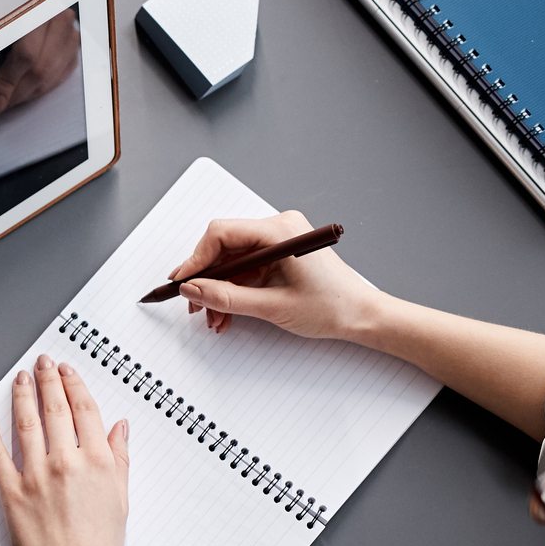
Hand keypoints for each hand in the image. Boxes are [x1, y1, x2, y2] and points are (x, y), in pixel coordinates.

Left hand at [0, 12, 80, 117]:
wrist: (21, 5)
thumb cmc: (1, 16)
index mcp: (33, 11)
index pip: (25, 56)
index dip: (8, 83)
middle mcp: (56, 19)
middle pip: (41, 69)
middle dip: (17, 93)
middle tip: (0, 103)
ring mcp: (68, 31)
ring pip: (53, 74)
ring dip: (29, 93)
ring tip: (10, 96)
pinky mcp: (72, 42)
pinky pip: (62, 73)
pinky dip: (43, 86)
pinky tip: (26, 87)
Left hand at [0, 356, 128, 545]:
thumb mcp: (121, 499)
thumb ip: (120, 459)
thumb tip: (119, 428)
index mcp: (97, 463)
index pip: (84, 410)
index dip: (75, 385)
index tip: (68, 372)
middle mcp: (66, 463)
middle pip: (55, 409)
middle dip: (48, 380)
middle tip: (43, 363)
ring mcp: (36, 476)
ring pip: (26, 423)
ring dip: (22, 395)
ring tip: (20, 378)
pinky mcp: (12, 492)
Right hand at [168, 210, 384, 338]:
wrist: (362, 316)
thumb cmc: (331, 307)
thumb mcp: (271, 306)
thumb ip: (226, 298)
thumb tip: (192, 290)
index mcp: (281, 232)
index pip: (221, 234)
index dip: (196, 259)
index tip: (182, 284)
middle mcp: (279, 228)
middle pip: (224, 247)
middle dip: (206, 280)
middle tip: (193, 305)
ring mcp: (279, 239)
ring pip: (232, 260)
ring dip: (218, 289)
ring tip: (214, 317)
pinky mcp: (280, 253)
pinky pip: (245, 267)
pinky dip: (234, 289)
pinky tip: (228, 312)